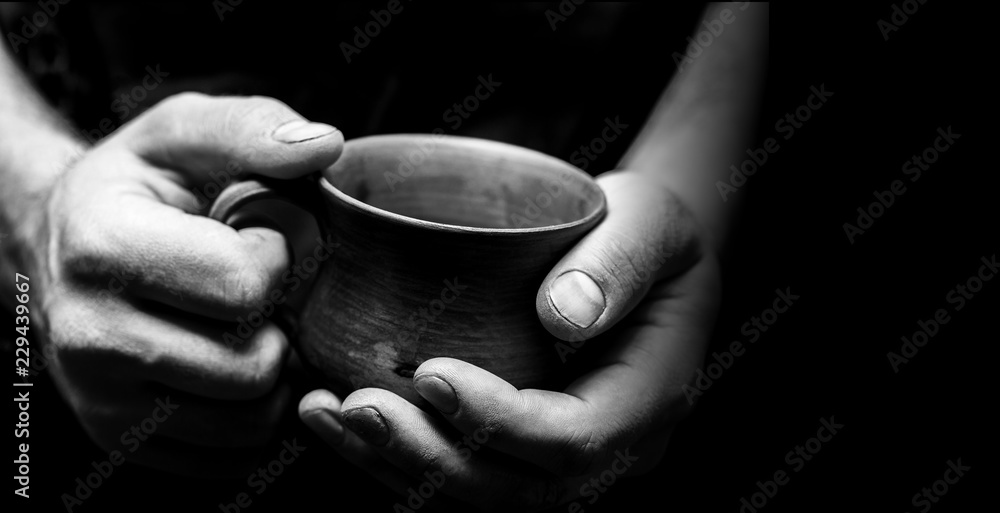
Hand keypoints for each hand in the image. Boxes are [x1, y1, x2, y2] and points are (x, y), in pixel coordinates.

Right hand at [33, 93, 342, 475]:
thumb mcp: (185, 132)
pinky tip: (234, 367)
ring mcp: (102, 403)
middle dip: (282, 324)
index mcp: (103, 249)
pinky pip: (231, 460)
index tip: (257, 236)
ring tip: (249, 327)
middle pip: (254, 368)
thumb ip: (255, 128)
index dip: (279, 255)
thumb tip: (326, 145)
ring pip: (250, 424)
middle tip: (260, 291)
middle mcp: (90, 337)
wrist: (62, 245)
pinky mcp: (121, 443)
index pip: (246, 286)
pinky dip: (252, 419)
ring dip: (274, 376)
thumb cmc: (139, 186)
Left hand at [299, 168, 718, 510]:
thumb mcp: (653, 220)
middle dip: (431, 458)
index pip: (576, 440)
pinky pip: (463, 472)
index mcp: (650, 399)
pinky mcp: (525, 449)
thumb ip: (621, 259)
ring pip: (480, 493)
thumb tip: (561, 311)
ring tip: (325, 414)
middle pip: (519, 490)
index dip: (499, 421)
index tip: (430, 372)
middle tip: (355, 408)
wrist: (648, 258)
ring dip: (398, 464)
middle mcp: (614, 449)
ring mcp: (568, 459)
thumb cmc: (651, 231)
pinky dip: (399, 455)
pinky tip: (338, 419)